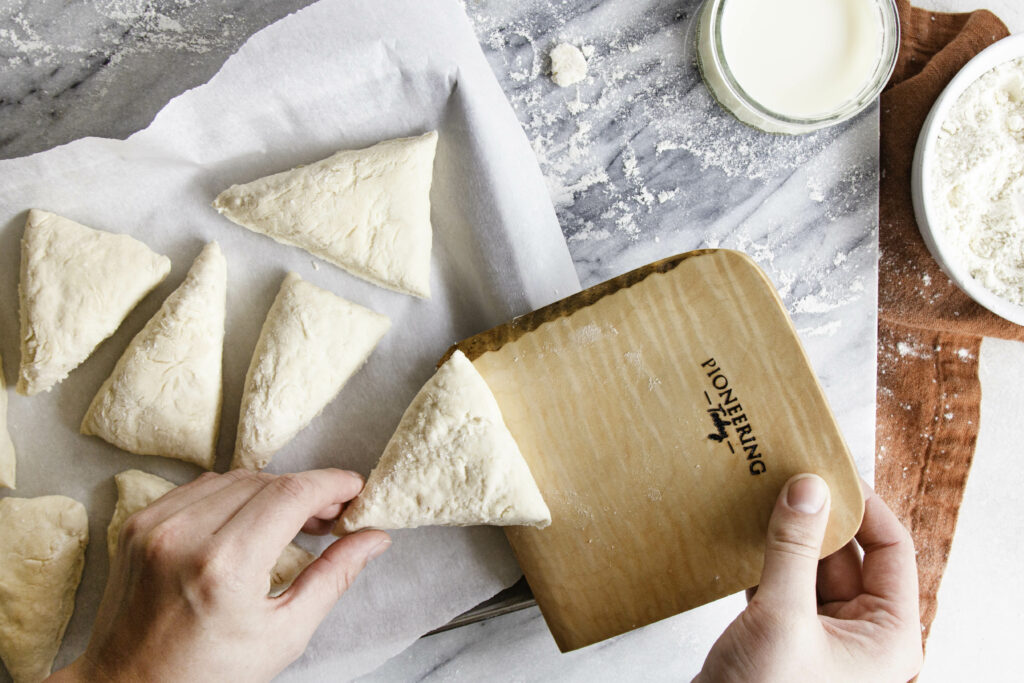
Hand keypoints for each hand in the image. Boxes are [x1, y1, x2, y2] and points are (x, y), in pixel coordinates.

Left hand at [51, 469, 389, 682]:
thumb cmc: (208, 674)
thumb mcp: (284, 634)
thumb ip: (334, 577)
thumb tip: (374, 537)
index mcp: (225, 566)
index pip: (292, 494)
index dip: (332, 484)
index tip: (355, 489)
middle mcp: (185, 535)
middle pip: (267, 481)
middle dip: (307, 490)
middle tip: (331, 515)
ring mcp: (155, 526)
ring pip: (234, 477)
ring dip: (271, 489)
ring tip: (294, 519)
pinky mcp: (138, 524)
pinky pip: (199, 487)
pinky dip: (233, 495)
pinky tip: (249, 520)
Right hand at [694, 474, 922, 682]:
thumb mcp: (782, 616)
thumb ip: (795, 549)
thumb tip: (809, 489)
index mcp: (888, 636)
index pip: (892, 551)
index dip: (865, 506)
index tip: (832, 470)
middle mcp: (862, 634)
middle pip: (849, 554)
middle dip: (819, 516)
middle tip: (790, 474)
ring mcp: (822, 635)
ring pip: (812, 566)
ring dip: (788, 535)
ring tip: (764, 495)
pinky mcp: (786, 636)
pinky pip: (784, 582)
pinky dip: (766, 558)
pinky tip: (745, 532)